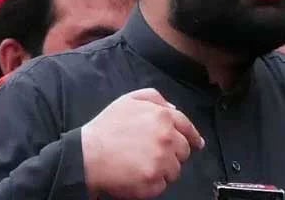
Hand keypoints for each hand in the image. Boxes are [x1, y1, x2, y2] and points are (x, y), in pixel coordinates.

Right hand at [82, 88, 204, 198]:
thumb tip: (173, 108)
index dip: (193, 136)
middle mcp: (167, 139)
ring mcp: (161, 162)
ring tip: (142, 164)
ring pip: (175, 170)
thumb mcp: (129, 100)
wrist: (87, 154)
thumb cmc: (106, 127)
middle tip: (153, 154)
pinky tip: (138, 175)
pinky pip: (162, 185)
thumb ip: (155, 98)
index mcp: (163, 117)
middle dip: (173, 153)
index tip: (197, 143)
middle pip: (184, 151)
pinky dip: (153, 183)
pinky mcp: (153, 182)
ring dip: (164, 169)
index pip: (187, 128)